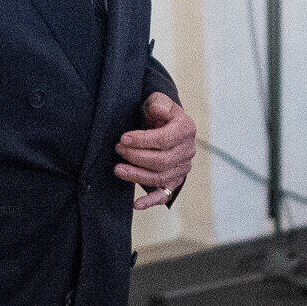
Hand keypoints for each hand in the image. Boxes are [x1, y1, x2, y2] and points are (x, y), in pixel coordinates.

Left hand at [115, 92, 195, 208]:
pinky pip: (164, 194)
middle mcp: (188, 150)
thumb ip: (159, 104)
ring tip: (118, 169)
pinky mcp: (175, 181)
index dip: (143, 141)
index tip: (123, 139)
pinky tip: (136, 204)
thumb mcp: (159, 101)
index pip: (165, 139)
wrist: (165, 125)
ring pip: (160, 177)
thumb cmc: (159, 113)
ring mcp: (182, 168)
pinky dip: (151, 201)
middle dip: (136, 157)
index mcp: (186, 129)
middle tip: (118, 150)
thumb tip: (159, 112)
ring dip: (137, 176)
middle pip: (162, 161)